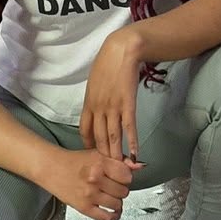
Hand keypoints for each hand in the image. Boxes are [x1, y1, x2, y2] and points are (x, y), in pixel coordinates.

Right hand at [47, 148, 140, 219]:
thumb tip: (139, 166)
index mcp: (100, 163)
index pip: (127, 175)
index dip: (126, 177)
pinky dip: (113, 216)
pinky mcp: (84, 207)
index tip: (122, 177)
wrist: (51, 168)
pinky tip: (114, 213)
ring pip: (117, 204)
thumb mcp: (98, 154)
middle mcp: (95, 178)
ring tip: (111, 197)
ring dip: (117, 202)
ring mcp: (90, 194)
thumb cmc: (73, 161)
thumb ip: (120, 160)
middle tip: (114, 186)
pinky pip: (106, 217)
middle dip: (121, 189)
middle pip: (124, 190)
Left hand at [78, 27, 145, 161]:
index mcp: (89, 103)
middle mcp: (98, 108)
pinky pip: (129, 127)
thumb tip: (96, 107)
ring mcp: (113, 107)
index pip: (85, 130)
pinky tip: (135, 153)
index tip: (93, 154)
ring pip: (113, 136)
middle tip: (109, 168)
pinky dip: (132, 142)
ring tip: (120, 168)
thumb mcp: (95, 81)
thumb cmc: (108, 63)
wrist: (122, 50)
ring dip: (117, 154)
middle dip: (104, 155)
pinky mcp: (128, 104)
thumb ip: (95, 97)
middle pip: (99, 137)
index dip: (89, 144)